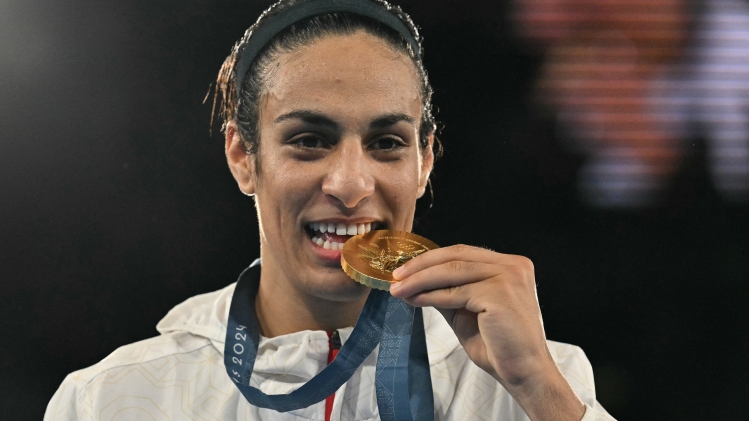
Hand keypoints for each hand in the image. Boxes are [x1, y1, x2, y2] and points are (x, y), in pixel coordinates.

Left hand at [390, 245, 584, 420]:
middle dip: (421, 265)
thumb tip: (414, 281)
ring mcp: (508, 277)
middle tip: (396, 276)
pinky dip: (430, 295)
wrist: (524, 373)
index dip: (431, 259)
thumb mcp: (468, 310)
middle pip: (456, 256)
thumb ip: (449, 291)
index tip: (406, 269)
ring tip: (398, 289)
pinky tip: (414, 300)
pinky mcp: (499, 294)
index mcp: (510, 265)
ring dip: (420, 280)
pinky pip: (455, 292)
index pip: (463, 252)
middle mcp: (513, 265)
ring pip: (452, 272)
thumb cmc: (499, 346)